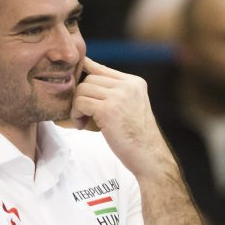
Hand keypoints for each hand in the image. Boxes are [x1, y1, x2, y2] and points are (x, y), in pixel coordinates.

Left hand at [70, 57, 172, 179]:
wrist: (148, 156)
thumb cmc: (136, 137)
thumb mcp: (130, 107)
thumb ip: (115, 93)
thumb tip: (86, 80)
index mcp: (135, 82)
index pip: (101, 68)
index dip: (85, 76)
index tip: (79, 93)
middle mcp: (128, 85)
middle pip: (89, 79)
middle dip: (82, 96)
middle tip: (84, 115)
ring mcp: (118, 96)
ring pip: (82, 89)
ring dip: (77, 106)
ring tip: (83, 121)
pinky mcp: (108, 109)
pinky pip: (80, 102)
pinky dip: (76, 115)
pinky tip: (82, 125)